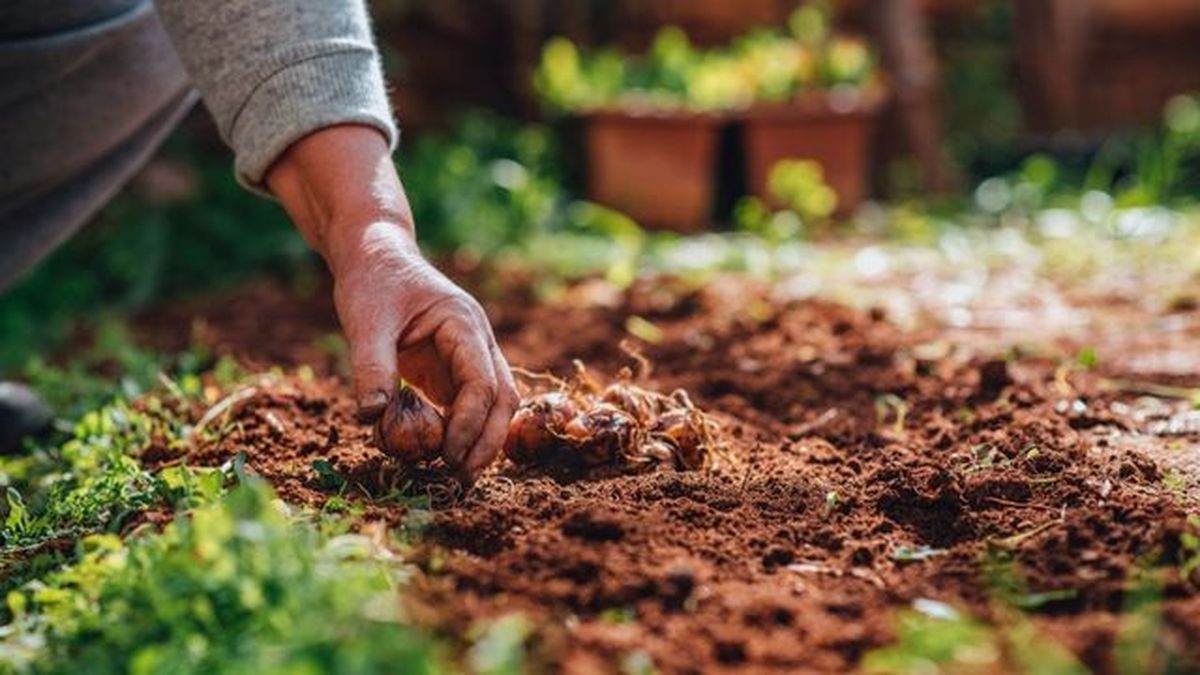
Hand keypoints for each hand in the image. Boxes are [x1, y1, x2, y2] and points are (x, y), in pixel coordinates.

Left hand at [266, 125, 517, 481]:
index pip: (482, 382)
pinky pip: (466, 406)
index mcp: (464, 323)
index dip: (470, 424)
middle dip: (487, 441)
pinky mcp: (451, 369)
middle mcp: (476, 341)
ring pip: (492, 405)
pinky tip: (441, 456)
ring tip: (456, 475)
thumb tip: (373, 418)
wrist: (374, 254)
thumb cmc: (372, 281)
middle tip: (461, 478)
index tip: (446, 457)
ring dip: (480, 440)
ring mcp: (468, 355)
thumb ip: (372, 368)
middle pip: (502, 398)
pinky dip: (460, 432)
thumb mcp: (365, 321)